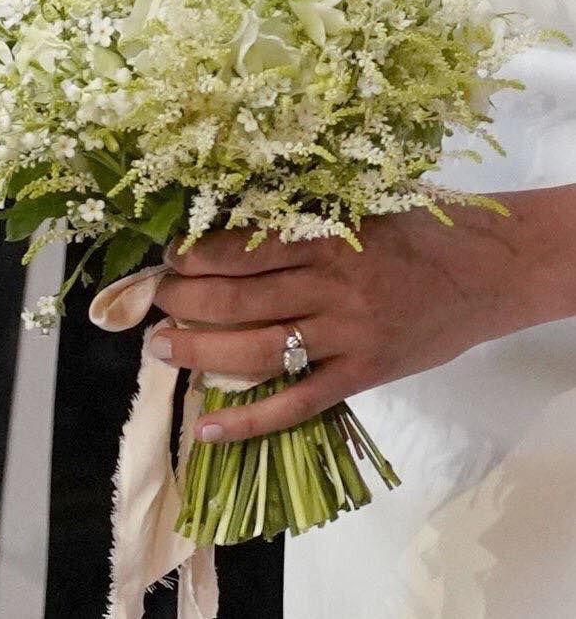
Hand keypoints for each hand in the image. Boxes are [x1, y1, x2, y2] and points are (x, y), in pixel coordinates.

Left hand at [152, 185, 575, 442]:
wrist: (487, 274)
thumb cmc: (421, 233)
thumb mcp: (360, 212)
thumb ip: (304, 227)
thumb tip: (233, 240)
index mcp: (328, 239)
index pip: (245, 250)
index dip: (197, 257)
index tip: (168, 258)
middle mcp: (331, 288)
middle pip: (240, 299)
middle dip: (185, 301)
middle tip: (153, 301)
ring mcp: (346, 337)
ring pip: (258, 350)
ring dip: (201, 350)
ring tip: (161, 348)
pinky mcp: (361, 376)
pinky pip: (299, 403)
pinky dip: (251, 420)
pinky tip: (208, 428)